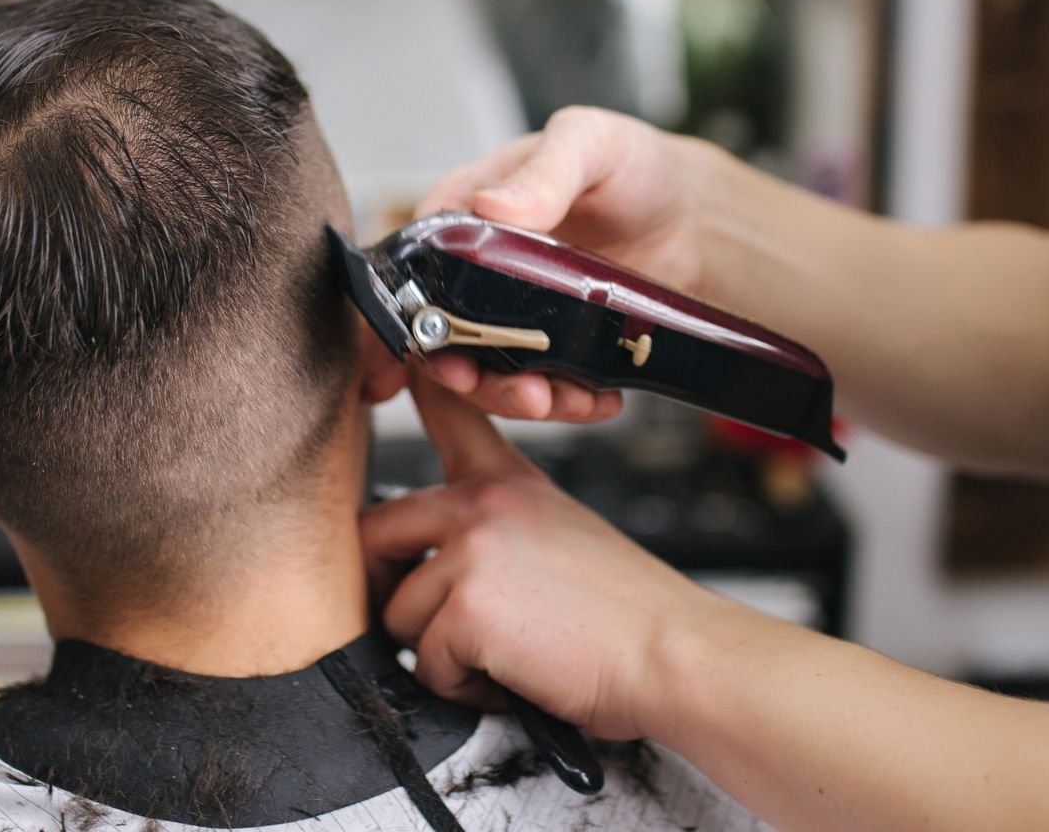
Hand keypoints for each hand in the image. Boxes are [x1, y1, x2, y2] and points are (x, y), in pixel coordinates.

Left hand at [362, 374, 728, 740]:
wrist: (672, 654)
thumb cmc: (628, 613)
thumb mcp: (563, 533)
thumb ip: (499, 529)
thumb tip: (436, 562)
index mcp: (506, 482)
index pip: (447, 409)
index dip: (416, 381)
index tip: (405, 361)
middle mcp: (481, 504)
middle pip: (375, 532)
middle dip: (392, 589)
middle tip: (437, 621)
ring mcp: (471, 551)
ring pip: (398, 615)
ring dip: (440, 652)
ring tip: (504, 654)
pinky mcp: (467, 607)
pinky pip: (426, 664)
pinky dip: (463, 687)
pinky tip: (511, 676)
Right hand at [415, 106, 717, 419]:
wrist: (693, 211)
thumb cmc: (631, 164)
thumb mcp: (587, 144)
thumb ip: (545, 172)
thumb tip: (493, 206)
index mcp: (468, 214)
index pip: (416, 267)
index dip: (410, 315)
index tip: (426, 352)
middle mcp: (481, 271)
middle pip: (447, 335)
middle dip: (470, 376)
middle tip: (513, 391)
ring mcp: (517, 312)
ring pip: (492, 369)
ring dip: (516, 397)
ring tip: (558, 402)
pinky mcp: (557, 342)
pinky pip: (546, 383)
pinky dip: (567, 401)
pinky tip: (599, 400)